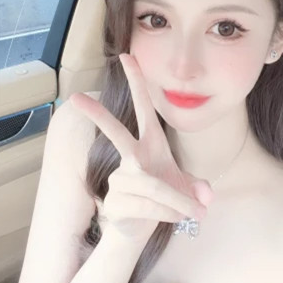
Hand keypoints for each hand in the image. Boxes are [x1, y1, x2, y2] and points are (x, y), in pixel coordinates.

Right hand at [69, 53, 213, 242]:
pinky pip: (149, 206)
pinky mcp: (115, 203)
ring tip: (195, 212)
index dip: (137, 82)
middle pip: (115, 133)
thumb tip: (207, 196)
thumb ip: (197, 186)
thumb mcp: (184, 185)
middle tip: (74, 98)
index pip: (143, 108)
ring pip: (152, 185)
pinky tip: (177, 217)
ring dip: (178, 201)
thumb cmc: (164, 195)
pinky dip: (170, 213)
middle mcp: (131, 157)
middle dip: (97, 115)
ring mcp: (119, 179)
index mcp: (149, 143)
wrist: (145, 226)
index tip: (127, 56)